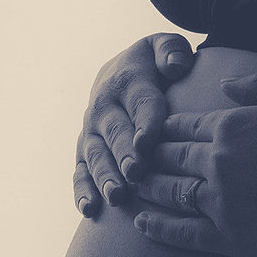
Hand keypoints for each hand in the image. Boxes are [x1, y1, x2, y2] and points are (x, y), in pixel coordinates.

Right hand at [74, 33, 194, 216]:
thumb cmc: (152, 64)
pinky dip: (82, 190)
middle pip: (116, 133)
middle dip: (124, 154)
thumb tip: (176, 66)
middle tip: (136, 173)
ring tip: (117, 195)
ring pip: (95, 155)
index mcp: (129, 82)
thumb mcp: (163, 47)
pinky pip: (80, 170)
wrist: (117, 72)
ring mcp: (92, 130)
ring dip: (105, 176)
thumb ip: (172, 51)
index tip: (148, 143)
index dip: (145, 123)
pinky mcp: (84, 148)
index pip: (141, 103)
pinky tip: (90, 209)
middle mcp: (105, 107)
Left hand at [132, 70, 256, 256]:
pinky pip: (183, 234)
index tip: (153, 131)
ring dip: (144, 189)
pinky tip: (142, 223)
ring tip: (130, 187)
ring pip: (168, 194)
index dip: (162, 127)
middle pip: (166, 158)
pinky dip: (158, 228)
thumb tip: (223, 82)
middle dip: (145, 157)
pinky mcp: (234, 239)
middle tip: (131, 161)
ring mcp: (224, 203)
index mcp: (231, 125)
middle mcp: (219, 163)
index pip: (179, 124)